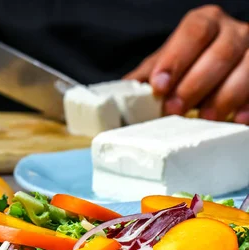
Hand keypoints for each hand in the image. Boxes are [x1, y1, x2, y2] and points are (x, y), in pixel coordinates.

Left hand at [125, 5, 248, 122]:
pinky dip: (248, 105)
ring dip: (224, 96)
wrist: (219, 63)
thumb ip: (148, 75)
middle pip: (220, 52)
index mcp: (205, 22)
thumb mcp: (166, 63)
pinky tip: (236, 120)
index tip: (159, 85)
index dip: (176, 59)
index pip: (194, 33)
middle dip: (195, 84)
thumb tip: (121, 94)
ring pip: (247, 68)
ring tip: (204, 118)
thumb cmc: (189, 63)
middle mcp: (234, 31)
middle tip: (175, 108)